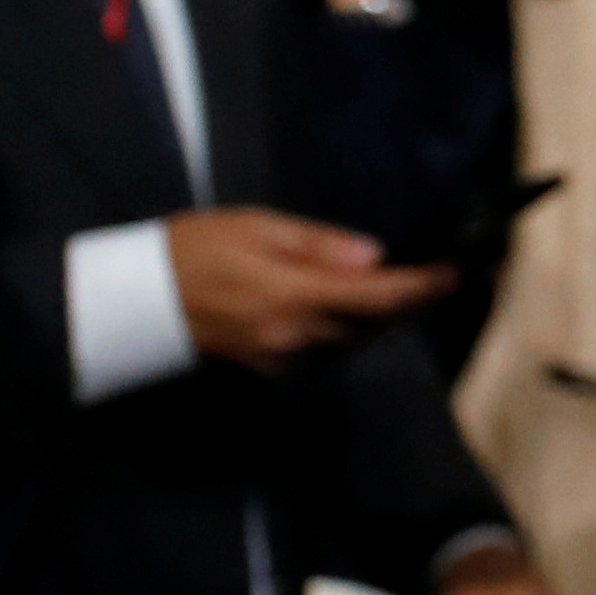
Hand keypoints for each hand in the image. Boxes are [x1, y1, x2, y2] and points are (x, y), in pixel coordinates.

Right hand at [165, 208, 449, 371]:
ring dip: (385, 317)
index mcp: (294, 298)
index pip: (378, 298)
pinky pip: (326, 350)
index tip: (459, 271)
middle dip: (413, 302)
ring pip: (353, 340)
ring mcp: (282, 358)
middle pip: (373, 325)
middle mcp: (294, 338)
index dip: (423, 287)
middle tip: (450, 275)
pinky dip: (351, 328)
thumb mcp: (256, 228)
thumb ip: (317, 245)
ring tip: (417, 286)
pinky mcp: (270, 366)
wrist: (135, 301)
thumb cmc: (194, 250)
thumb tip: (374, 257)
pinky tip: (361, 305)